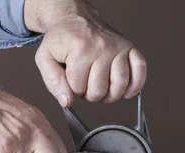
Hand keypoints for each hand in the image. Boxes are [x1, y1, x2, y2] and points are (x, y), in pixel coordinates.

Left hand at [26, 0, 146, 106]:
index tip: (70, 80)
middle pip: (99, 90)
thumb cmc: (61, 39)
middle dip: (89, 94)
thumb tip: (67, 102)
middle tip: (84, 85)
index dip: (72, 90)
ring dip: (109, 95)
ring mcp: (118, 47)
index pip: (78, 89)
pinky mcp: (129, 47)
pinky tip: (126, 92)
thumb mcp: (45, 59)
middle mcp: (102, 47)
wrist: (74, 19)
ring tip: (100, 89)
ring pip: (119, 85)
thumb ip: (53, 82)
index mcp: (80, 50)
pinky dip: (136, 85)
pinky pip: (140, 69)